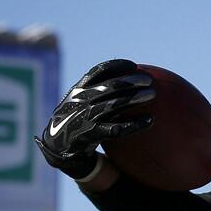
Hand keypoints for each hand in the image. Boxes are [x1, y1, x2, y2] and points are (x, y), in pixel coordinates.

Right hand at [35, 59, 153, 178]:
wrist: (58, 145)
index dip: (116, 66)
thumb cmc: (76, 120)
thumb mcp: (79, 102)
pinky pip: (117, 128)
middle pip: (109, 86)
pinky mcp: (92, 133)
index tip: (133, 65)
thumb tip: (127, 84)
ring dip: (134, 98)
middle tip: (149, 80)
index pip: (97, 72)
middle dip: (130, 81)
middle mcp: (82, 101)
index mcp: (79, 90)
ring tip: (152, 94)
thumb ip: (96, 92)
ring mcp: (86, 117)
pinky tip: (150, 120)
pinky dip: (135, 124)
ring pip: (114, 104)